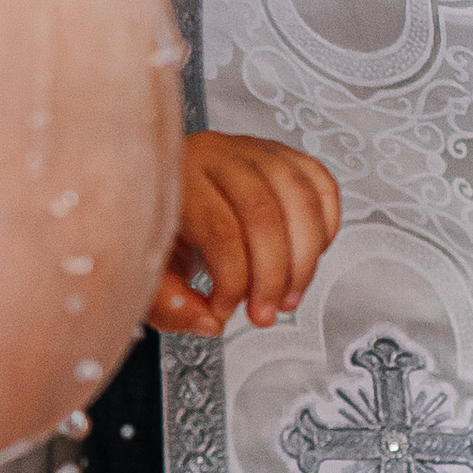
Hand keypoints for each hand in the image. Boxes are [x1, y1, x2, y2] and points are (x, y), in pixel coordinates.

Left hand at [150, 134, 342, 336]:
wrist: (162, 188)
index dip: (232, 283)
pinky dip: (326, 226)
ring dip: (305, 259)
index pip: (220, 231)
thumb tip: (208, 321)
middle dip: (273, 277)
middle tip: (265, 312)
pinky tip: (308, 257)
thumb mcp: (147, 269)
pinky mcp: (283, 155)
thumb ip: (169, 303)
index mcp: (177, 179)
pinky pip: (321, 185)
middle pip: (264, 215)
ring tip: (290, 296)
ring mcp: (254, 151)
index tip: (223, 311)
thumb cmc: (159, 228)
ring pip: (299, 199)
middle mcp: (217, 156)